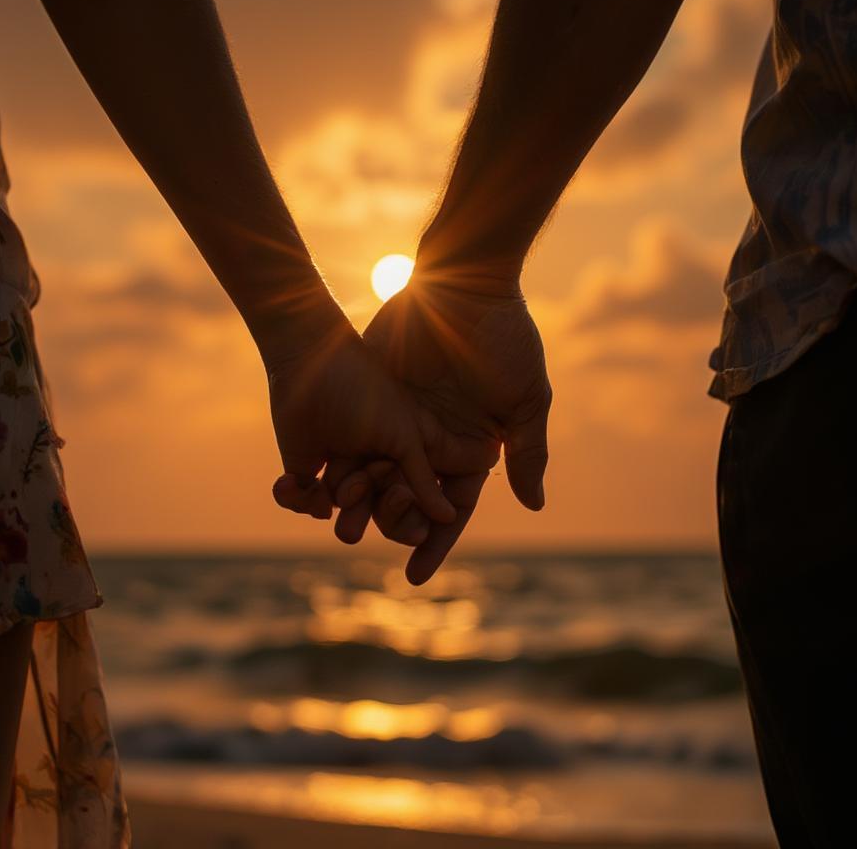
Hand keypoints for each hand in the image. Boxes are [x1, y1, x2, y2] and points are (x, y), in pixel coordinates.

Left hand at [266, 320, 459, 526]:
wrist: (310, 360)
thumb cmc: (367, 392)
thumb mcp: (403, 437)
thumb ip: (423, 478)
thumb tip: (449, 518)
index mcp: (400, 456)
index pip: (408, 500)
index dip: (405, 512)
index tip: (398, 499)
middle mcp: (371, 464)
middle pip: (371, 511)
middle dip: (361, 511)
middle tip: (355, 486)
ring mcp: (338, 466)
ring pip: (336, 508)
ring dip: (326, 502)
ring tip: (322, 488)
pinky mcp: (304, 466)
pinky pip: (300, 500)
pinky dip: (293, 497)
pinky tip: (288, 483)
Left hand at [326, 272, 551, 582]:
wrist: (462, 282)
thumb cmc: (504, 337)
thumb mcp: (526, 396)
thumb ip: (527, 451)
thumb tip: (534, 505)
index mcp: (470, 449)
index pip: (450, 509)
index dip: (435, 542)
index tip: (415, 574)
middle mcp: (432, 441)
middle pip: (407, 499)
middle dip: (389, 524)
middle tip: (371, 539)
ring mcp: (400, 420)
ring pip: (375, 473)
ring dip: (358, 501)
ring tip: (339, 524)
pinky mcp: (373, 396)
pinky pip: (351, 438)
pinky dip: (338, 464)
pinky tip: (322, 486)